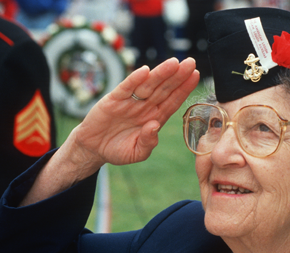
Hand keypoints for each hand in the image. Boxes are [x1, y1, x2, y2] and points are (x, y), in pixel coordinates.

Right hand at [62, 57, 198, 177]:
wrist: (93, 148)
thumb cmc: (117, 150)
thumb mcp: (136, 153)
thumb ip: (148, 143)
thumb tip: (154, 126)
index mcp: (154, 118)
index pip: (172, 101)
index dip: (184, 89)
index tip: (196, 76)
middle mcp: (145, 107)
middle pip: (164, 89)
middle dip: (177, 76)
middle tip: (191, 63)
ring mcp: (130, 101)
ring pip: (148, 85)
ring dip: (161, 73)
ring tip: (174, 63)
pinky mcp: (113, 100)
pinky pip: (126, 88)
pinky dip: (134, 79)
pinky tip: (145, 70)